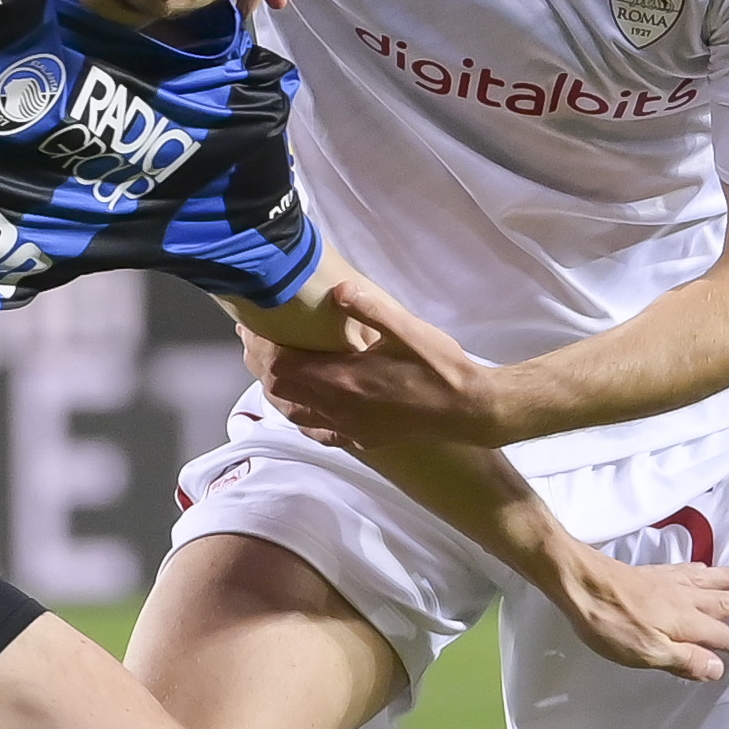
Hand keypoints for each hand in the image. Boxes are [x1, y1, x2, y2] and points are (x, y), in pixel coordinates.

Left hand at [258, 277, 518, 450]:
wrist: (469, 410)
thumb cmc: (440, 367)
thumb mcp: (408, 329)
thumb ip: (370, 308)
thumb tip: (337, 288)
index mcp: (343, 379)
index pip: (281, 368)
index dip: (264, 348)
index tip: (259, 328)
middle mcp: (338, 408)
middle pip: (280, 391)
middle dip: (266, 366)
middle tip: (265, 342)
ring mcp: (349, 428)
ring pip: (295, 414)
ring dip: (284, 391)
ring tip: (284, 368)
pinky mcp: (362, 440)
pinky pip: (319, 432)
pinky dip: (306, 417)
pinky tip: (313, 404)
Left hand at [550, 551, 728, 683]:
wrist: (581, 582)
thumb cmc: (611, 624)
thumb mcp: (647, 652)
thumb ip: (684, 660)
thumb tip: (719, 668)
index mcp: (687, 622)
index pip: (721, 635)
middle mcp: (685, 599)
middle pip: (725, 600)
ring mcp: (669, 582)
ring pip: (711, 580)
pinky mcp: (652, 573)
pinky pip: (688, 569)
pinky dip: (703, 569)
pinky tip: (705, 568)